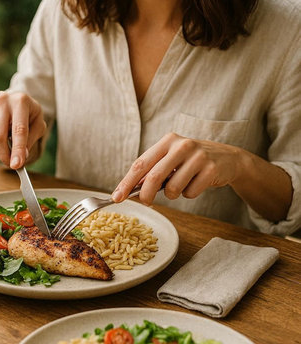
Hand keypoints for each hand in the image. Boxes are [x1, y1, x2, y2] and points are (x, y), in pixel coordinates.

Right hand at [0, 91, 46, 168]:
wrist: (18, 104)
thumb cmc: (30, 116)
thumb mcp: (38, 126)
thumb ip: (31, 140)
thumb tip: (20, 157)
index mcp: (21, 101)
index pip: (19, 129)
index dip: (18, 149)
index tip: (17, 165)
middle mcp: (3, 101)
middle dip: (5, 154)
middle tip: (13, 165)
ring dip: (2, 149)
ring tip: (12, 145)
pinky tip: (4, 138)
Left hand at [112, 132, 242, 204]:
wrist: (227, 158)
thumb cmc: (190, 161)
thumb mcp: (170, 159)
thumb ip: (152, 171)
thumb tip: (130, 190)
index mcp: (166, 141)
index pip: (140, 164)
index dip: (126, 182)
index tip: (117, 197)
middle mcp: (181, 145)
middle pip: (154, 177)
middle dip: (146, 195)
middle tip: (146, 202)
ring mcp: (198, 157)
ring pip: (173, 188)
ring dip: (173, 194)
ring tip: (182, 184)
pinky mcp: (211, 169)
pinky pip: (190, 193)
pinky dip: (189, 194)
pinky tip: (196, 183)